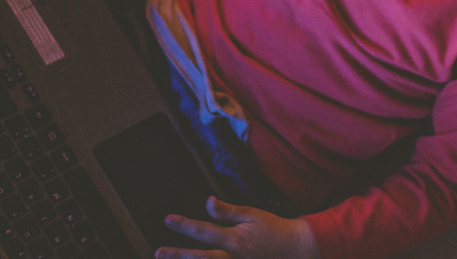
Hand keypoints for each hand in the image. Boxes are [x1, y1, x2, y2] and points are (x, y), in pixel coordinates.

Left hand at [155, 196, 316, 258]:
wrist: (297, 250)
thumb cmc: (274, 229)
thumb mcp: (252, 215)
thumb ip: (228, 212)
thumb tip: (207, 202)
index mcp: (235, 240)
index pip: (204, 231)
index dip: (184, 225)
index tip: (168, 219)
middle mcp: (233, 258)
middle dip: (178, 255)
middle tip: (159, 252)